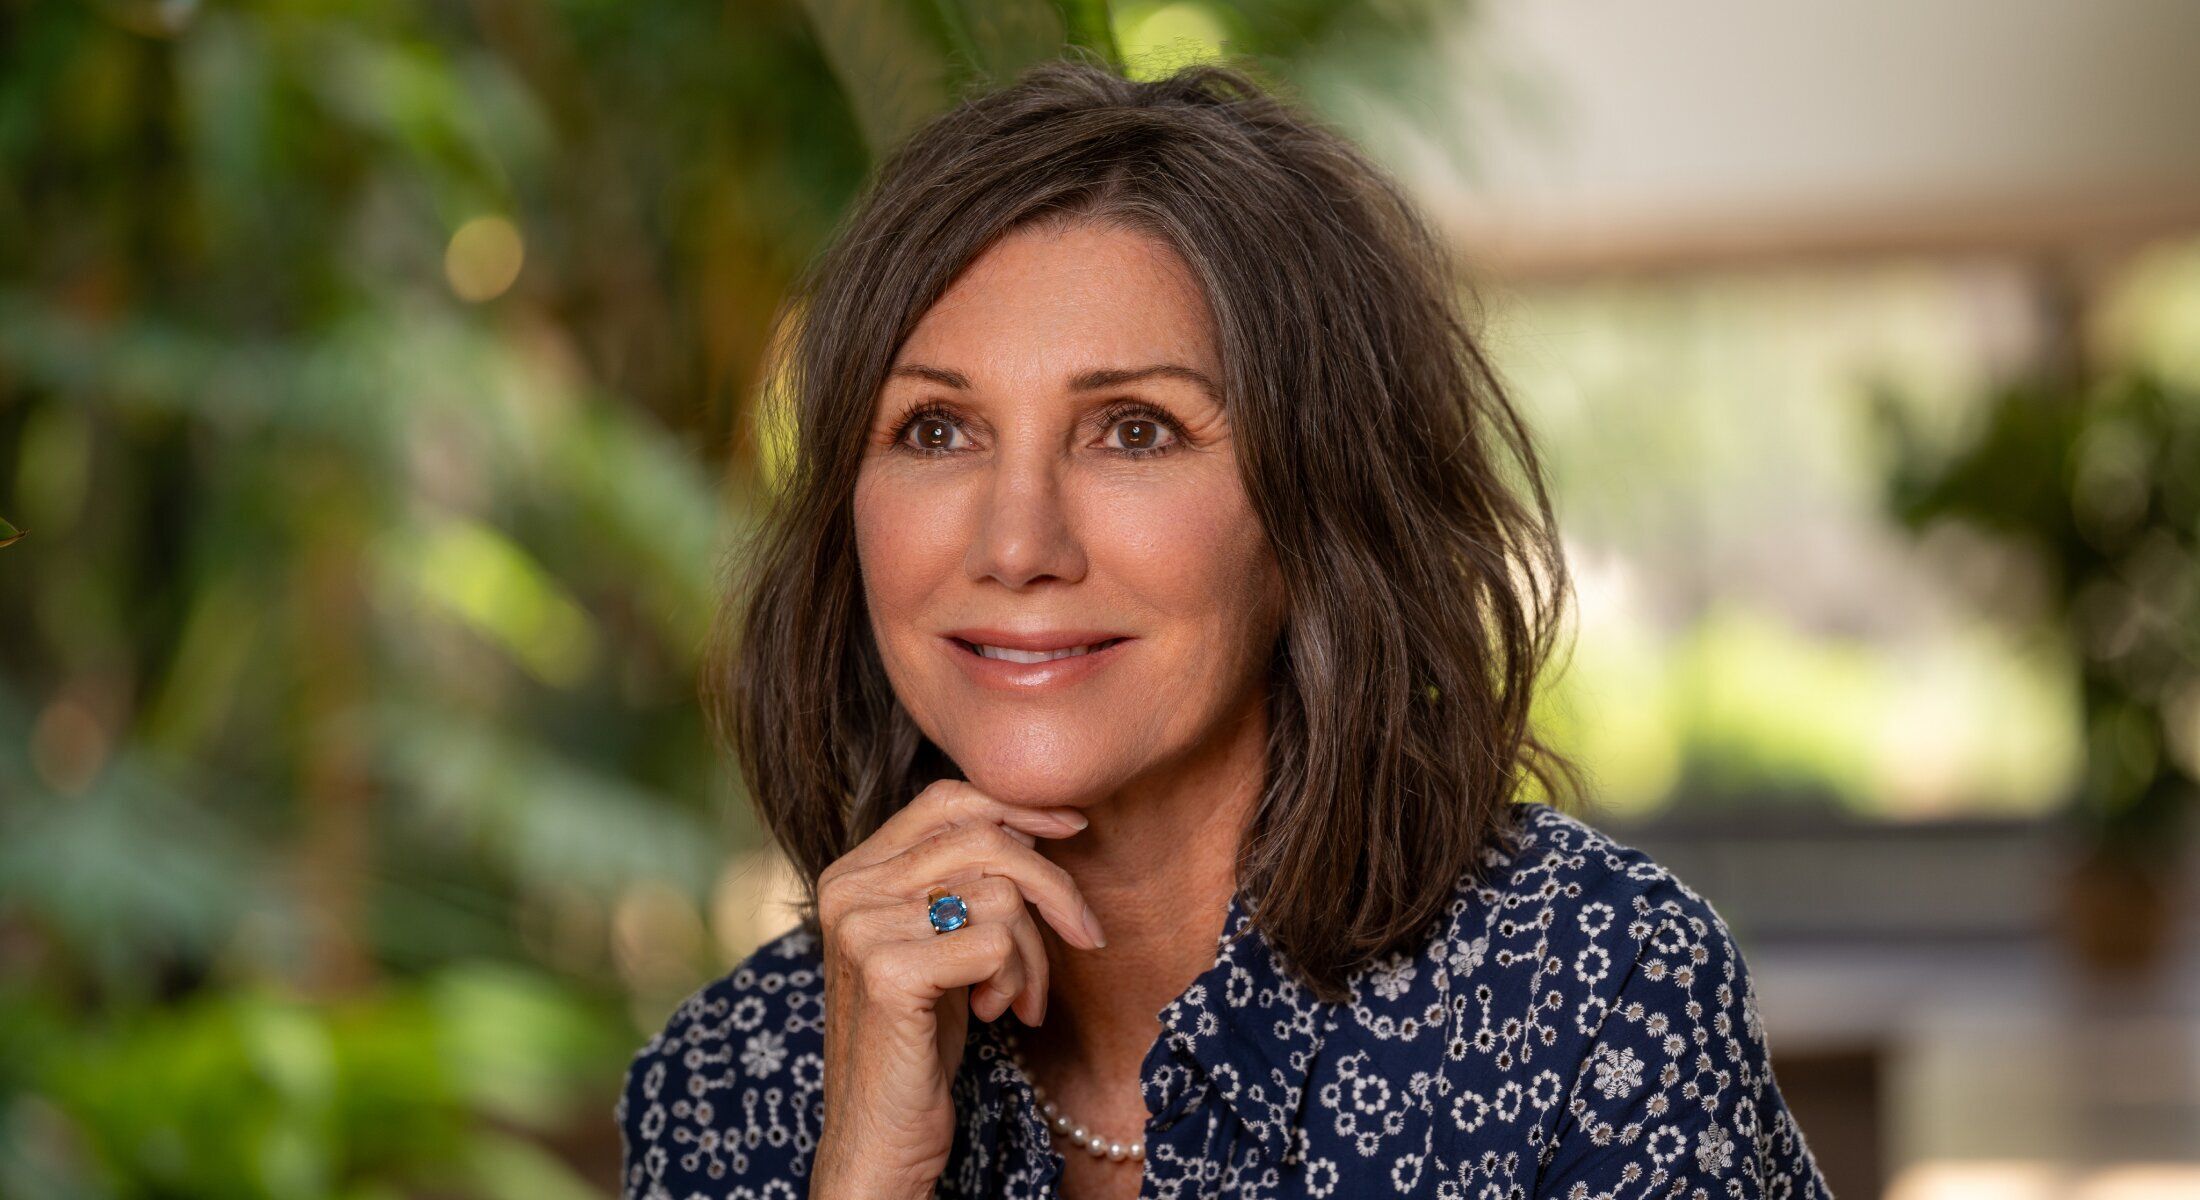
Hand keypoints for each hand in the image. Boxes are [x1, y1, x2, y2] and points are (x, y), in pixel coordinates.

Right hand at [808, 779, 1103, 1198]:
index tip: (1073, 825)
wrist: (880, 1136)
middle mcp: (847, 888)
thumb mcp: (940, 943)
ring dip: (1033, 954)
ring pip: (1001, 893)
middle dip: (1053, 889)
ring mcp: (861, 927)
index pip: (946, 799)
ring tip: (1016, 1000)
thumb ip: (964, 880)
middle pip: (986, 840)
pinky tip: (993, 1016)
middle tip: (1084, 937)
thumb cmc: (920, 1039)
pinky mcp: (887, 971)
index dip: (1017, 804)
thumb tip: (1038, 823)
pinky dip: (1015, 981)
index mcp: (853, 872)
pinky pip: (995, 941)